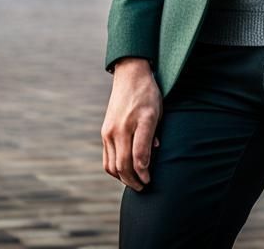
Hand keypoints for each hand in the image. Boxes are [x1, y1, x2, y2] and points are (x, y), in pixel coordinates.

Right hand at [101, 57, 162, 190]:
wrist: (130, 76)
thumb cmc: (148, 94)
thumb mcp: (158, 112)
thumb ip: (154, 134)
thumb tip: (152, 156)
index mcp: (140, 122)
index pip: (139, 157)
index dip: (144, 174)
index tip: (149, 181)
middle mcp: (122, 128)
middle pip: (123, 165)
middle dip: (133, 181)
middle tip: (143, 187)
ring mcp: (110, 131)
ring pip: (112, 166)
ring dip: (122, 178)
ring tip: (134, 183)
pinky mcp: (104, 132)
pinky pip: (107, 158)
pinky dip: (115, 170)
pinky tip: (124, 173)